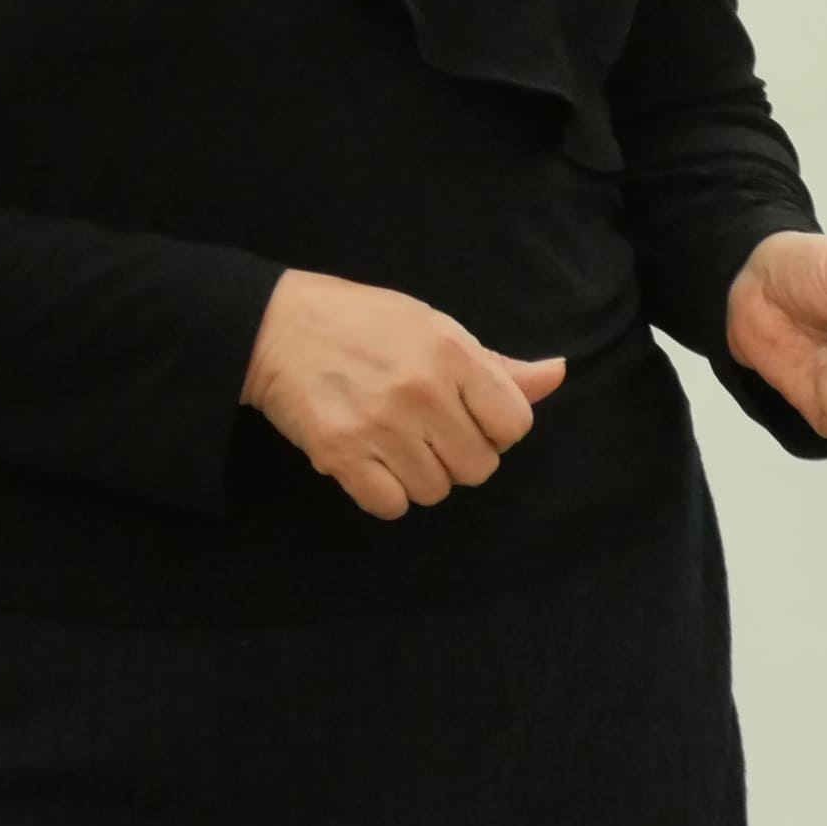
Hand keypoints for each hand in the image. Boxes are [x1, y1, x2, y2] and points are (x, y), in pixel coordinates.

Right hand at [243, 270, 566, 521]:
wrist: (269, 325)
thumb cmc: (358, 320)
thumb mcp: (431, 325)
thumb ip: (494, 362)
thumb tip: (557, 374)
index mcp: (449, 352)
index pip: (514, 424)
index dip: (494, 427)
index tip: (464, 414)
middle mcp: (421, 391)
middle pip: (479, 467)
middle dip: (455, 454)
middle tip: (421, 428)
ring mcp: (381, 426)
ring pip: (435, 491)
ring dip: (418, 475)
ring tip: (390, 441)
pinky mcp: (341, 454)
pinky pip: (390, 505)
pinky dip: (382, 492)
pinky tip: (367, 460)